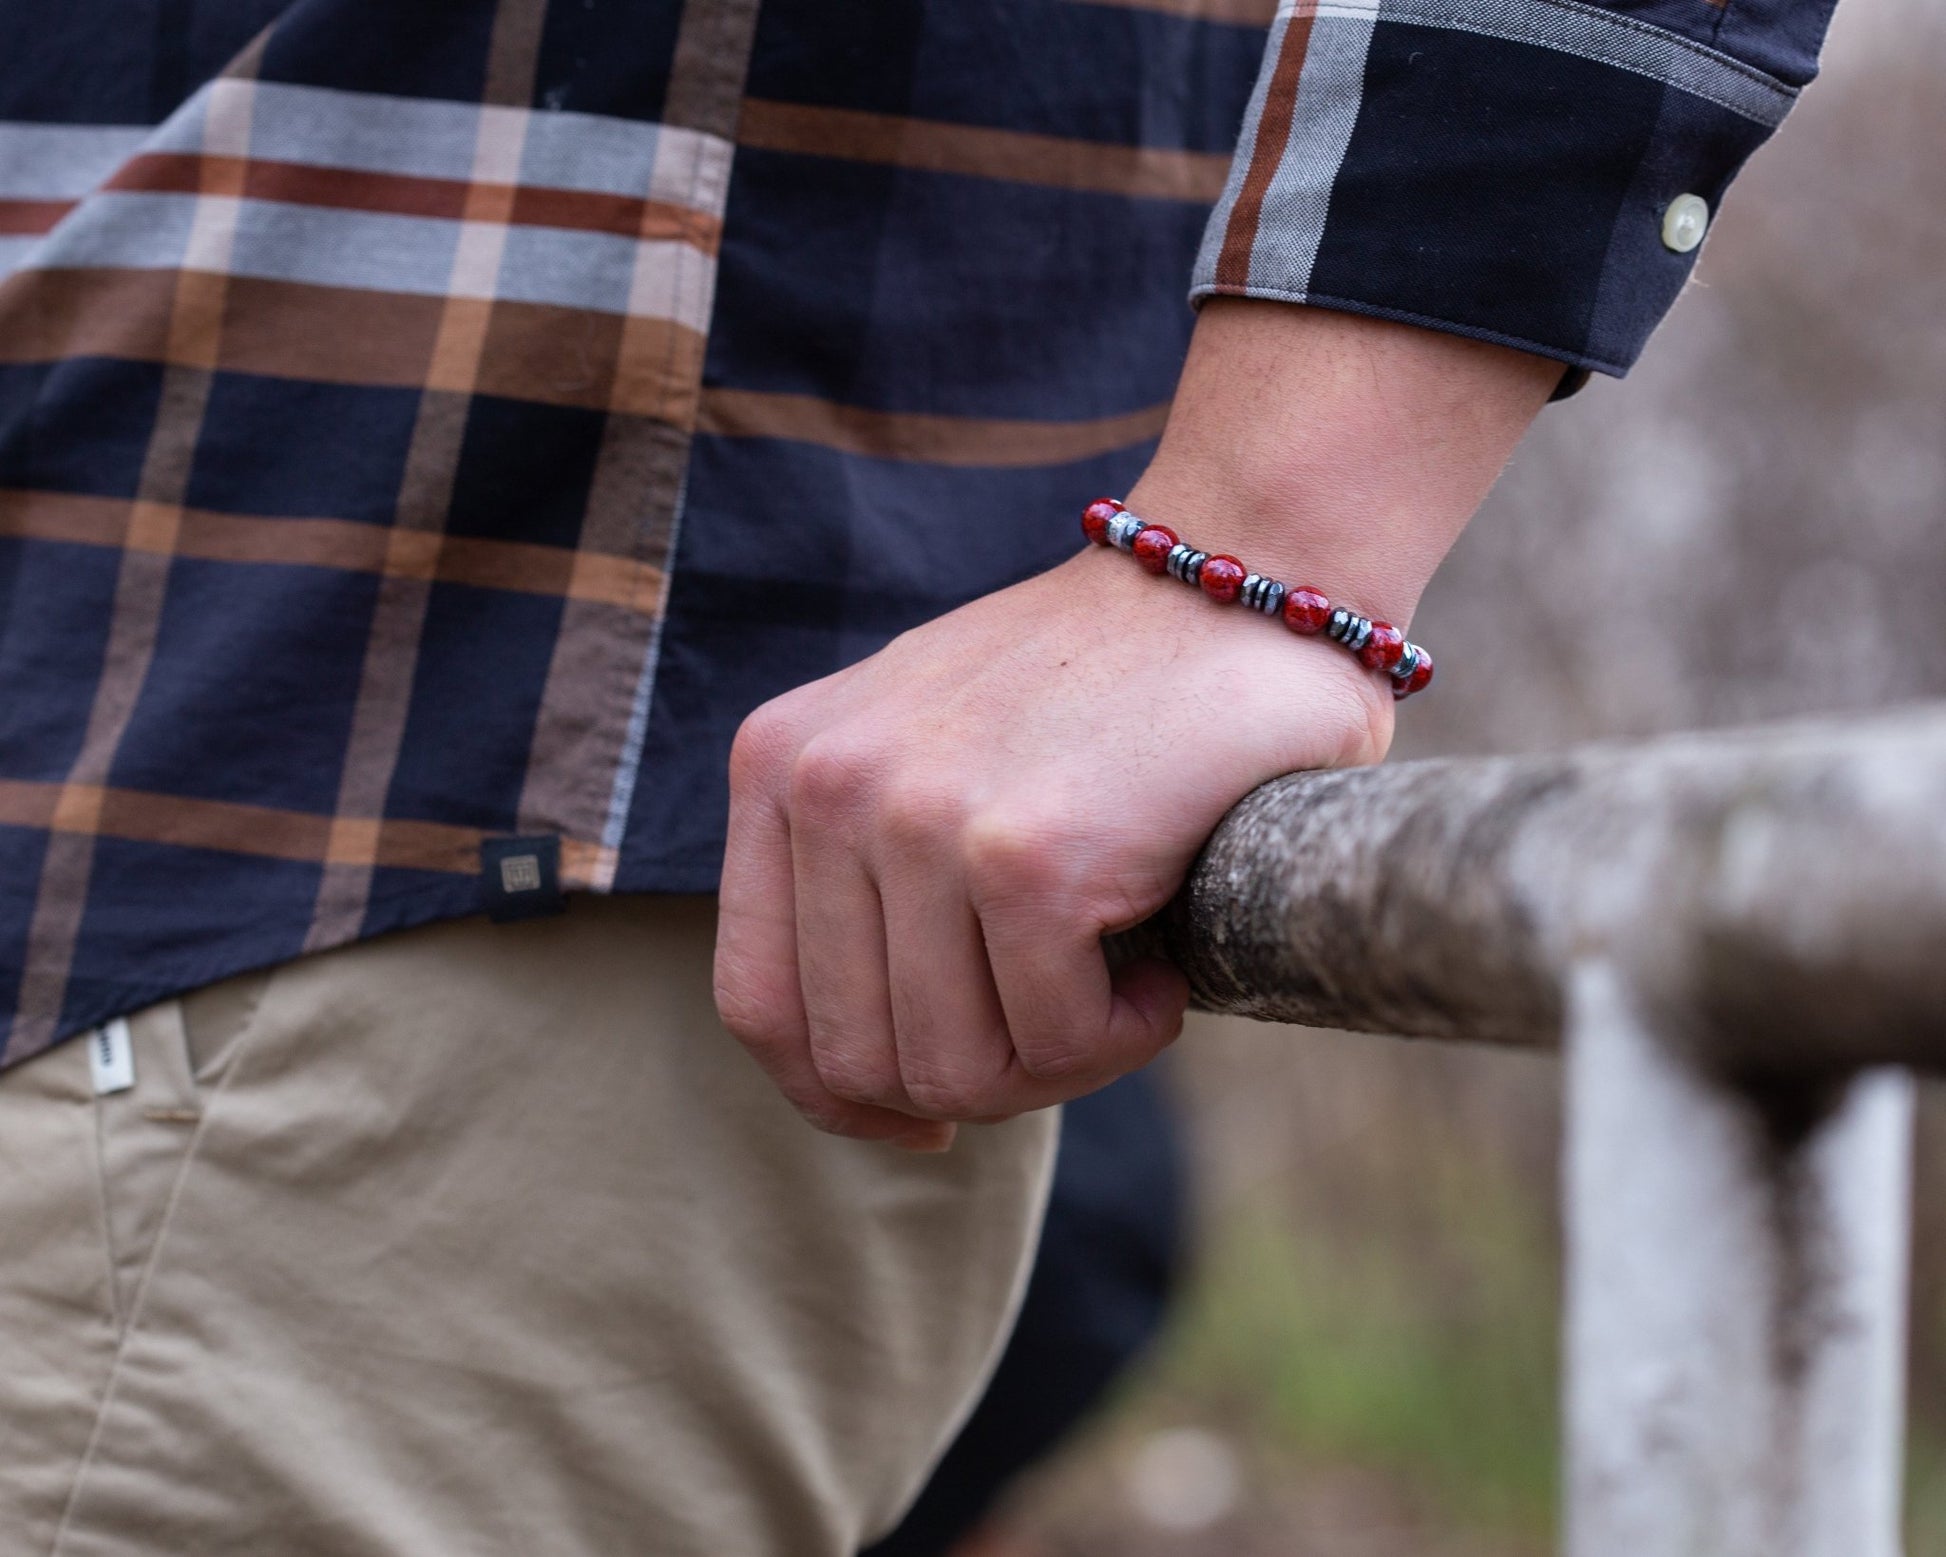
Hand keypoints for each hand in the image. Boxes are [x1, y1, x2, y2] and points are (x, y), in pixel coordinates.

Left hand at [714, 546, 1392, 1148]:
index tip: (923, 1121)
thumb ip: (865, 884)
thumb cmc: (1097, 691)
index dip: (840, 1095)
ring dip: (1060, 1063)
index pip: (759, 1002)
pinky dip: (1130, 1035)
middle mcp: (828, 786)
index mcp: (780, 764)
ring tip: (1125, 984)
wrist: (1240, 577)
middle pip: (857, 1059)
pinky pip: (1061, 1043)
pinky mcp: (1028, 859)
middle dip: (978, 1082)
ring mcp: (921, 820)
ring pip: (958, 1072)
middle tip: (1070, 1021)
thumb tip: (874, 1093)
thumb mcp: (927, 756)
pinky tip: (1167, 967)